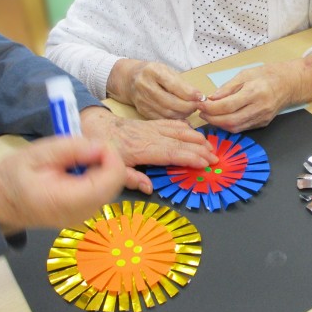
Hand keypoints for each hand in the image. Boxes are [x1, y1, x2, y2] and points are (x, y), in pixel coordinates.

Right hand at [0, 137, 126, 234]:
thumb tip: (101, 147)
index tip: (93, 143)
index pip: (112, 179)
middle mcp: (82, 213)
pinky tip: (76, 168)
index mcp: (69, 200)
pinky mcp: (85, 212)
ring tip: (74, 158)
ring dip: (100, 165)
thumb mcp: (38, 153)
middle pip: (115, 182)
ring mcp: (85, 215)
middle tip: (82, 148)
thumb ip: (71, 149)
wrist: (0, 203)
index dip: (110, 155)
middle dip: (105, 158)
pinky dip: (96, 174)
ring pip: (111, 185)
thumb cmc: (15, 176)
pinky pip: (102, 189)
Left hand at [80, 107, 216, 186]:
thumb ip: (130, 178)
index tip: (205, 163)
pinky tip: (195, 133)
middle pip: (180, 141)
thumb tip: (148, 189)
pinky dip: (186, 128)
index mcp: (141, 148)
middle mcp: (150, 135)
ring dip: (197, 138)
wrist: (95, 125)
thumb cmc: (104, 149)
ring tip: (211, 146)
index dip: (190, 157)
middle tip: (216, 158)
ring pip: (179, 130)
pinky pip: (172, 123)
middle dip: (200, 149)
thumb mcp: (112, 167)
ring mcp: (152, 127)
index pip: (171, 152)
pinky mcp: (152, 122)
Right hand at [107, 59, 202, 119]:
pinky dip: (174, 119)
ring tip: (190, 109)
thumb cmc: (153, 73)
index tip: (201, 97)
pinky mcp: (142, 111)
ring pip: (168, 113)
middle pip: (171, 102)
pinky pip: (162, 119)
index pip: (174, 85)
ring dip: (183, 113)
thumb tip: (198, 97)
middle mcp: (145, 86)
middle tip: (198, 105)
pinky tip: (181, 115)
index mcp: (153, 71)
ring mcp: (142, 100)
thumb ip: (182, 83)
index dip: (190, 93)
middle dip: (189, 106)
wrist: (129, 79)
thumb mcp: (167, 70)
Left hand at [197, 63, 292, 132]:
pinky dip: (229, 125)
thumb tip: (212, 98)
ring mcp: (262, 118)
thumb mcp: (245, 74)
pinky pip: (242, 128)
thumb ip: (228, 87)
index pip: (228, 105)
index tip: (200, 104)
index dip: (211, 107)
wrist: (289, 84)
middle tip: (201, 112)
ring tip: (209, 115)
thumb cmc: (266, 75)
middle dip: (212, 118)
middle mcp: (259, 108)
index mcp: (255, 92)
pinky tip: (221, 118)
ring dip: (219, 124)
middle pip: (230, 120)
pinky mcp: (263, 124)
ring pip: (235, 128)